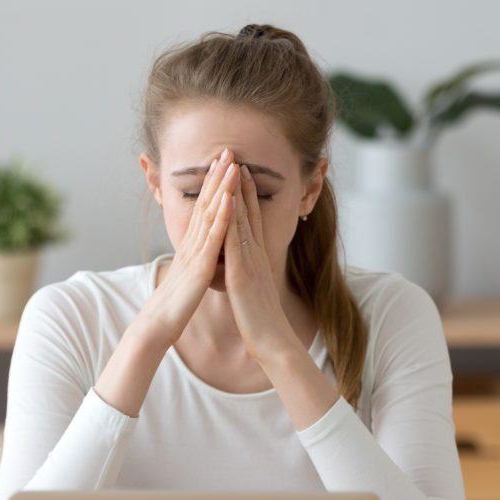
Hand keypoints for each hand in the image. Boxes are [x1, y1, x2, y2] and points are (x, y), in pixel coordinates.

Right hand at [139, 148, 239, 348]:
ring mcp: (195, 254)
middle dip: (217, 177)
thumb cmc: (172, 306)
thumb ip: (194, 262)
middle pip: (205, 203)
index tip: (223, 164)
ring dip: (221, 189)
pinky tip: (229, 200)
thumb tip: (199, 255)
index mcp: (192, 247)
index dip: (213, 186)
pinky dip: (221, 218)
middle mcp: (192, 244)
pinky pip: (212, 239)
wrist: (157, 326)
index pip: (204, 210)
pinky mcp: (199, 268)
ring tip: (232, 165)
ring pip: (209, 215)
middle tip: (228, 151)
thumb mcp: (187, 278)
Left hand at [223, 163, 300, 363]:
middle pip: (249, 212)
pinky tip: (226, 202)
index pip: (251, 220)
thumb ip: (249, 276)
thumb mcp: (254, 292)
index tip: (239, 172)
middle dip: (241, 183)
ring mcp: (251, 262)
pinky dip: (232, 220)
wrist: (272, 343)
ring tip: (232, 167)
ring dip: (237, 193)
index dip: (245, 195)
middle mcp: (256, 254)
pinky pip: (236, 242)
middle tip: (235, 156)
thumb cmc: (260, 322)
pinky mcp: (243, 274)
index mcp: (256, 258)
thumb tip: (243, 268)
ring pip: (243, 221)